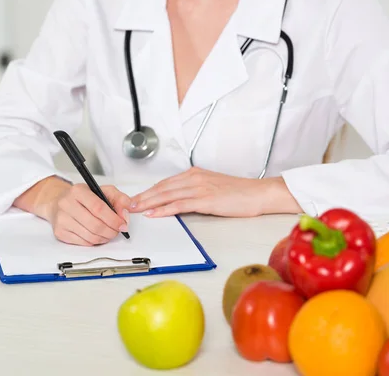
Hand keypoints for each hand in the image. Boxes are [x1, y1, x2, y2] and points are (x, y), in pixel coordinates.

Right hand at [46, 184, 130, 245]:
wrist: (59, 202)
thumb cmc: (83, 198)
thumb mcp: (102, 191)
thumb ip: (120, 198)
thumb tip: (132, 207)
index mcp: (78, 191)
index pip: (98, 208)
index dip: (114, 219)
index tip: (123, 224)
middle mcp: (67, 204)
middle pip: (95, 225)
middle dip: (111, 231)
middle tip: (117, 231)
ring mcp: (62, 219)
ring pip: (90, 236)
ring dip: (104, 238)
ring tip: (109, 233)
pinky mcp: (60, 232)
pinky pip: (83, 243)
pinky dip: (94, 242)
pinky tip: (97, 235)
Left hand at [129, 167, 300, 217]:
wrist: (260, 193)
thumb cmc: (239, 193)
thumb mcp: (212, 187)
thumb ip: (194, 191)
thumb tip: (178, 201)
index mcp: (194, 174)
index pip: (165, 183)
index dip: (149, 191)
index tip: (136, 199)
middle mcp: (194, 178)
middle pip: (162, 188)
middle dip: (143, 197)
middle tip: (128, 205)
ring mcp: (199, 188)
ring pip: (166, 195)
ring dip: (148, 203)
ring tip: (135, 210)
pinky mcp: (206, 200)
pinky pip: (179, 204)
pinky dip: (163, 209)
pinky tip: (154, 214)